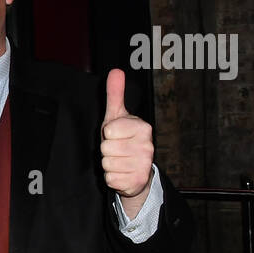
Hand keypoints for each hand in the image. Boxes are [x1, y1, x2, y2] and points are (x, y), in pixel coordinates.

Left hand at [101, 68, 154, 216]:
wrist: (136, 169)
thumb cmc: (123, 138)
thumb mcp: (117, 116)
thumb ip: (115, 94)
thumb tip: (115, 71)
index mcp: (143, 128)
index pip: (108, 131)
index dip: (107, 134)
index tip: (115, 135)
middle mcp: (147, 146)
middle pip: (106, 148)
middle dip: (106, 150)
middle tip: (117, 149)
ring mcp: (143, 165)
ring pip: (107, 164)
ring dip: (108, 164)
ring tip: (119, 161)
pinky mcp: (137, 182)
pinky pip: (110, 179)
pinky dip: (111, 177)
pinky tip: (121, 173)